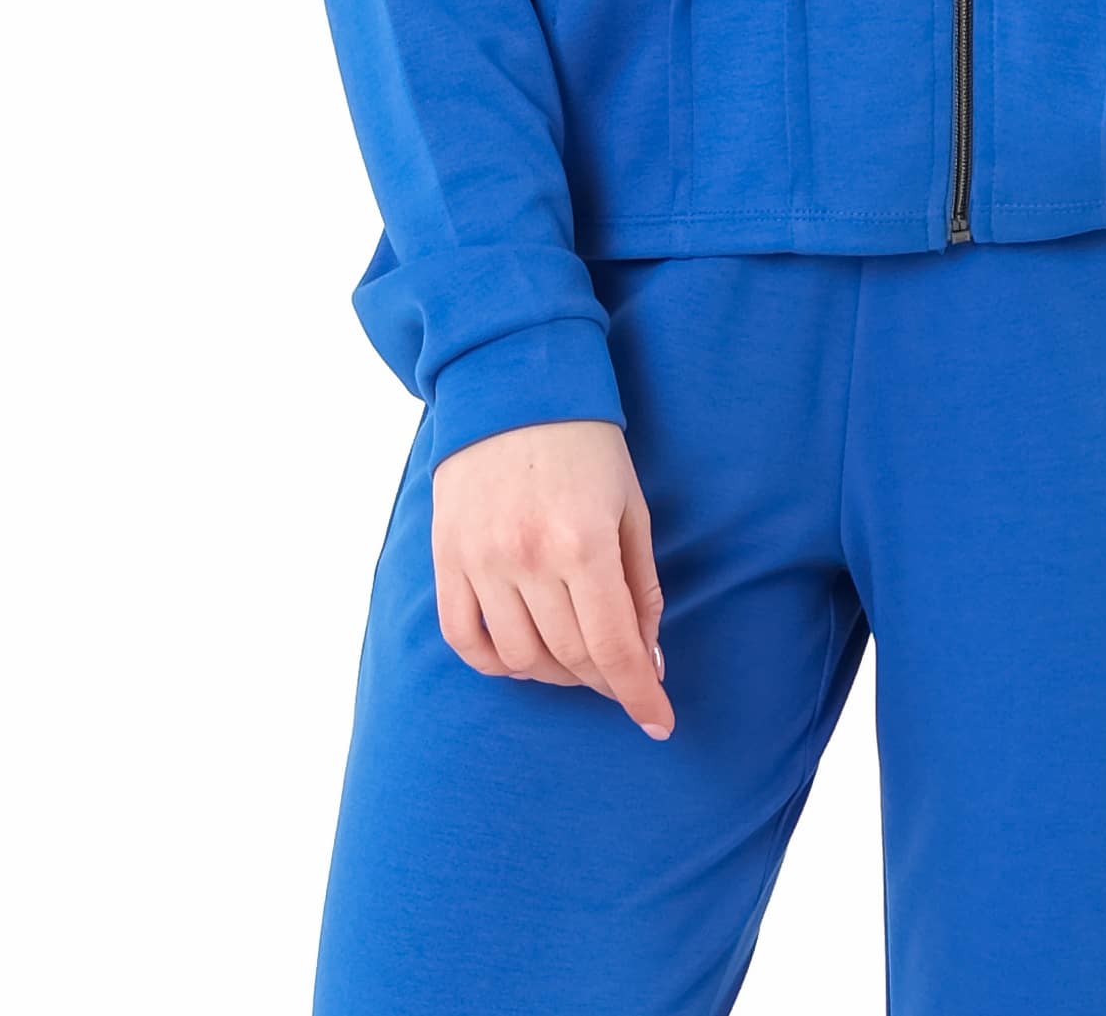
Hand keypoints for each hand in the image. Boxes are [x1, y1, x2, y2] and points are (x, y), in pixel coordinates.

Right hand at [430, 419, 675, 738]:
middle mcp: (528, 560)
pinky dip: (496, 662)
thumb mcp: (631, 506)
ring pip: (519, 659)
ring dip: (556, 673)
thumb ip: (641, 585)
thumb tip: (649, 657)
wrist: (512, 384)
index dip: (640, 693)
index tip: (659, 720)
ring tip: (577, 657)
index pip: (613, 648)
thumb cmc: (586, 443)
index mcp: (584, 543)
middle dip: (606, 680)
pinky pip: (465, 639)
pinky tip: (523, 654)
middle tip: (623, 675)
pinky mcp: (447, 558)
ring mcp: (481, 561)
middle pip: (571, 658)